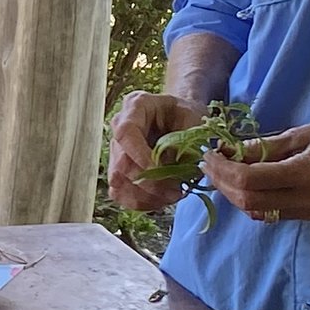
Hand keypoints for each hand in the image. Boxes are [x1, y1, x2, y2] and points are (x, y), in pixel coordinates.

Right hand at [108, 90, 209, 215]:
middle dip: (150, 183)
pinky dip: (141, 202)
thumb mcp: (192, 120)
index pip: (125, 133)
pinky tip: (161, 200)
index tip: (160, 171)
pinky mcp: (120, 171)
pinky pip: (121, 194)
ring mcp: (116, 151)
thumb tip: (173, 169)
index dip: (140, 156)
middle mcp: (119, 129)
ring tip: (172, 195)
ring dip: (146, 196)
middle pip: (121, 163)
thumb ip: (183, 142)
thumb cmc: (186, 113)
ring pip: (118, 182)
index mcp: (135, 107)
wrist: (181, 116)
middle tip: (176, 190)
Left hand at [203, 116, 309, 225]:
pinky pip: (272, 213)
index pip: (250, 181)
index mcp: (307, 173)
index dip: (223, 170)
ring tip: (223, 171)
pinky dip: (252, 199)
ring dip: (234, 194)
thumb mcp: (300, 133)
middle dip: (223, 184)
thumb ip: (263, 147)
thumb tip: (227, 151)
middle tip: (210, 164)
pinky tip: (245, 182)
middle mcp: (309, 198)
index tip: (209, 155)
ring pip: (257, 211)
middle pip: (249, 202)